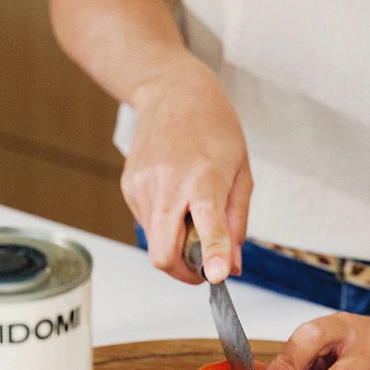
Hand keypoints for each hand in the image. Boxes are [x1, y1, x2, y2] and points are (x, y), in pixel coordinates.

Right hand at [121, 53, 251, 284]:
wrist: (173, 92)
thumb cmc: (214, 130)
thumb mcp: (241, 174)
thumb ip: (236, 224)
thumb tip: (231, 267)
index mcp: (204, 178)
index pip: (207, 225)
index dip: (211, 255)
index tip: (215, 277)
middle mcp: (168, 184)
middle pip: (163, 254)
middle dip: (183, 272)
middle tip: (202, 265)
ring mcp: (142, 186)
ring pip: (154, 243)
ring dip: (174, 243)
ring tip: (191, 210)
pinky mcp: (128, 187)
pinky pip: (146, 224)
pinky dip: (163, 224)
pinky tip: (174, 196)